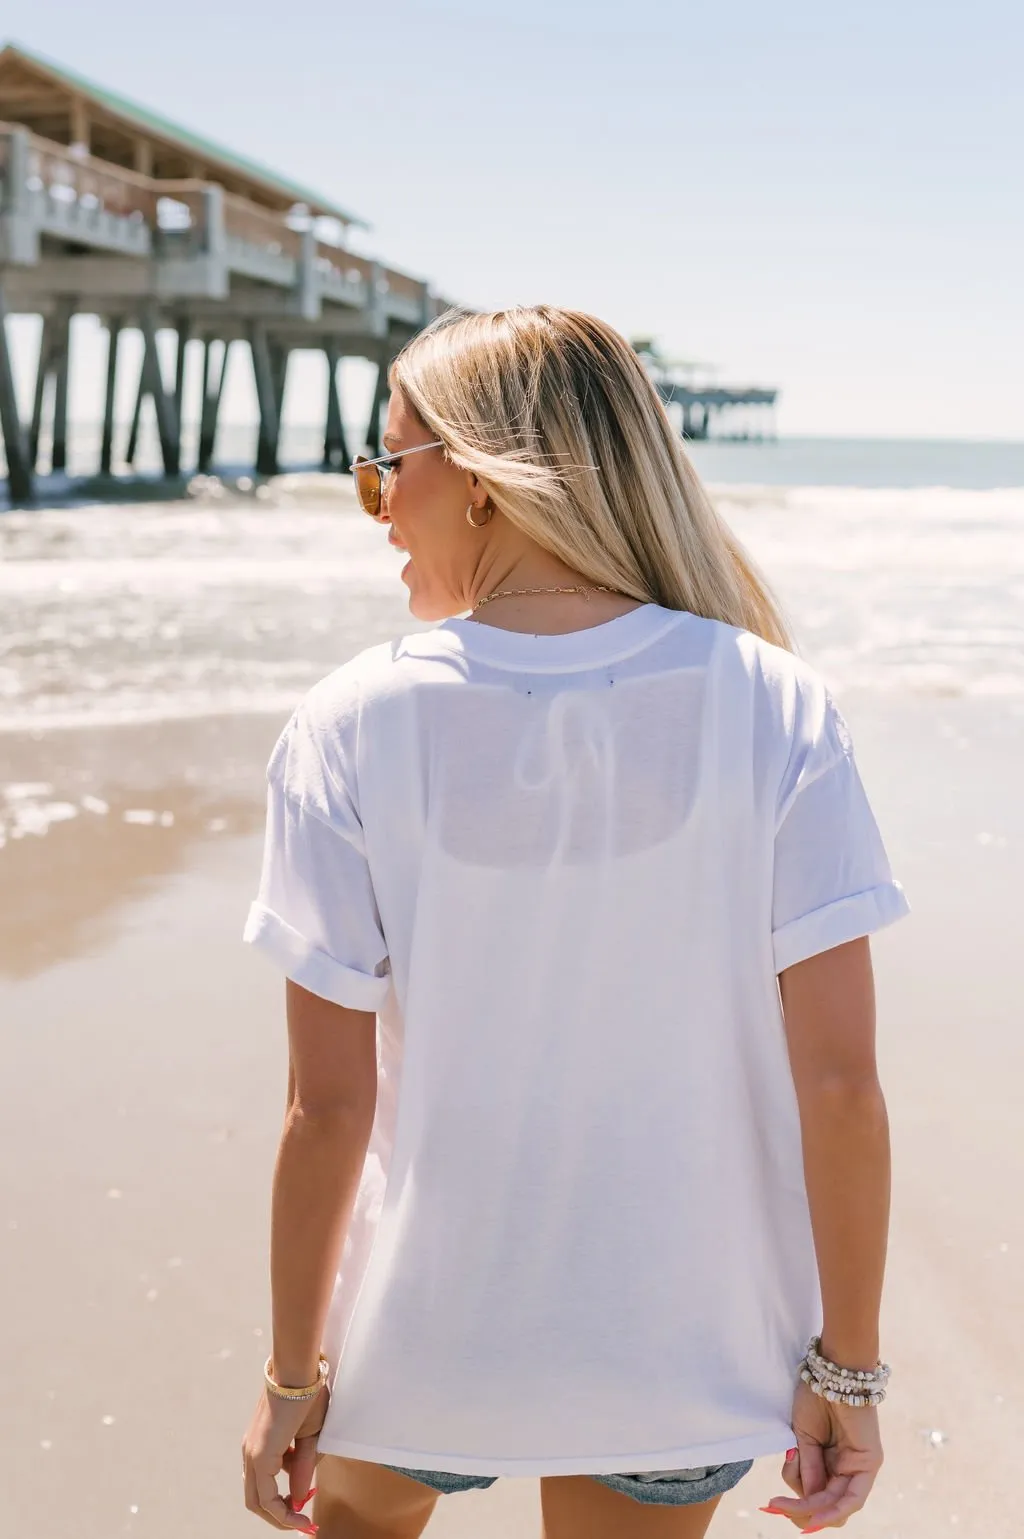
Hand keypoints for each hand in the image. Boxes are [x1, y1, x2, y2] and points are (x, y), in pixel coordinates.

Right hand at [242, 1383, 328, 1530]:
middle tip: (302, 1519)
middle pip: (256, 1501)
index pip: (270, 1504)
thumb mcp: (312, 1437)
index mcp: (262, 1457)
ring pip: (257, 1485)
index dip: (288, 1520)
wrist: (295, 1365)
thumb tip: (299, 1498)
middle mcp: (249, 1453)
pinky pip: (262, 1466)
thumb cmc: (307, 1399)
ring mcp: (250, 1444)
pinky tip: (297, 1465)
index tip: (308, 1525)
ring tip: (303, 1490)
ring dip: (277, 1494)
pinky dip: (277, 1475)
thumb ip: (303, 1470)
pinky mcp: (256, 1436)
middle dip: (278, 1514)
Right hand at [761, 1378, 882, 1530]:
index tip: (773, 1504)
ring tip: (783, 1500)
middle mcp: (848, 1469)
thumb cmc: (816, 1396)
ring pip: (836, 1507)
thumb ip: (808, 1470)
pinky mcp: (869, 1463)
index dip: (798, 1507)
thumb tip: (807, 1501)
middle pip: (829, 1509)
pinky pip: (853, 1499)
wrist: (832, 1370)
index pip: (819, 1499)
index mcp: (831, 1462)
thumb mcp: (804, 1439)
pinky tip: (813, 1514)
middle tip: (778, 1505)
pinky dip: (832, 1510)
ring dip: (809, 1509)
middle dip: (802, 1513)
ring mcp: (861, 1468)